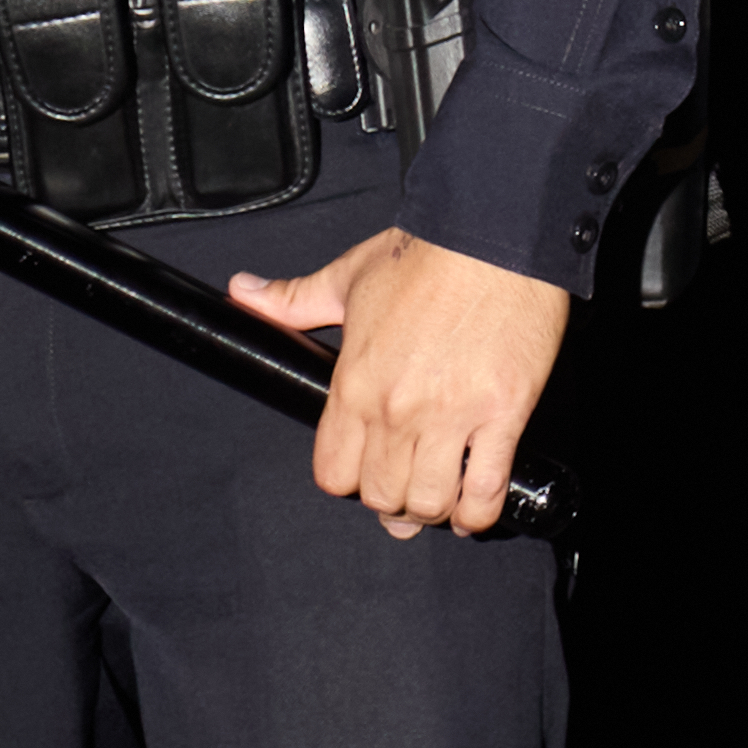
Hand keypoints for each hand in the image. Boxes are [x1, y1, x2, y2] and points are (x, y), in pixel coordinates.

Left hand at [227, 223, 569, 535]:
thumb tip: (244, 292)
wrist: (494, 235)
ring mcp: (452, 416)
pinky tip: (474, 511)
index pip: (334, 473)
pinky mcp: (503, 413)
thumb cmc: (428, 255)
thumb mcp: (349, 276)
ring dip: (432, 511)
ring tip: (439, 503)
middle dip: (391, 503)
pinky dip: (477, 512)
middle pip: (381, 496)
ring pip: (428, 502)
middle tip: (404, 495)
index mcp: (354, 383)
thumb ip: (293, 298)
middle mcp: (397, 409)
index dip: (348, 480)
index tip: (365, 471)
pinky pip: (485, 488)